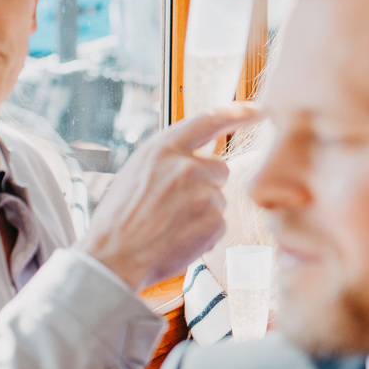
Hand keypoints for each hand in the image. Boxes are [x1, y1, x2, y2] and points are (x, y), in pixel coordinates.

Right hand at [79, 103, 263, 291]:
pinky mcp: (214, 222)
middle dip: (205, 184)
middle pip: (219, 168)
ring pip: (218, 198)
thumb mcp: (137, 172)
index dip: (237, 113)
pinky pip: (218, 223)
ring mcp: (204, 194)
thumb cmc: (119, 218)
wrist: (111, 258)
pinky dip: (204, 232)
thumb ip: (169, 159)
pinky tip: (177, 239)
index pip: (209, 120)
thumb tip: (198, 156)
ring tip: (169, 225)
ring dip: (202, 210)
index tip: (257, 110)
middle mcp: (187, 167)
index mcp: (163, 149)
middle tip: (174, 205)